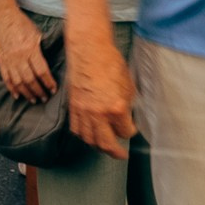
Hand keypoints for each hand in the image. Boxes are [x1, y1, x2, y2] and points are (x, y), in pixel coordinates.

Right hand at [0, 13, 55, 103]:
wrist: (3, 17)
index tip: (53, 89)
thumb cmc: (22, 24)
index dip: (48, 83)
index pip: (41, 71)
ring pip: (18, 82)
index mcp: (30, 49)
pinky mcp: (1, 60)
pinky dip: (11, 88)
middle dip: (39, 91)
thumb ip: (41, 50)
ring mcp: (9, 60)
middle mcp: (19, 56)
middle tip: (44, 98)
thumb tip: (48, 64)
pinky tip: (17, 95)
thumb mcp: (36, 34)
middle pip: (30, 80)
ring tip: (33, 100)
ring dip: (27, 93)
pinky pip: (6, 78)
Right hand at [66, 38, 135, 153]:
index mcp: (116, 108)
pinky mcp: (73, 105)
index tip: (131, 128)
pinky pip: (76, 128)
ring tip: (104, 146)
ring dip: (98, 146)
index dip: (131, 130)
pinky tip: (89, 133)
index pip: (126, 132)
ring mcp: (84, 111)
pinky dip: (83, 135)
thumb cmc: (110, 63)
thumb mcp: (128, 85)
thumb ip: (128, 105)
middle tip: (120, 154)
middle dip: (115, 152)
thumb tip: (128, 115)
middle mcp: (98, 113)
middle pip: (106, 144)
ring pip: (89, 139)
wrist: (89, 49)